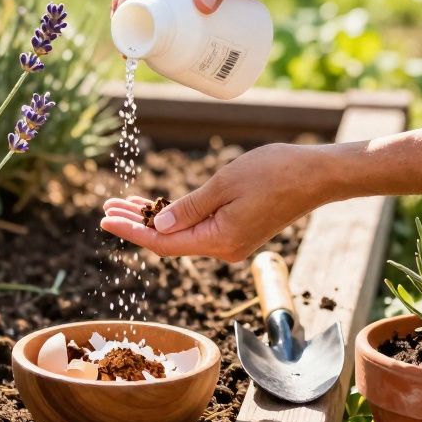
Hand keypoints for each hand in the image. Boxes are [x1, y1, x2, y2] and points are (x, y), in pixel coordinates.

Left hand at [100, 144, 333, 262]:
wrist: (317, 175)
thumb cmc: (274, 173)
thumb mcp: (223, 185)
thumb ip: (188, 208)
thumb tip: (157, 226)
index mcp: (219, 240)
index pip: (163, 243)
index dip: (131, 232)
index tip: (105, 220)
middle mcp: (224, 249)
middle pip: (169, 241)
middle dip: (136, 225)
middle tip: (106, 208)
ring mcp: (232, 242)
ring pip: (182, 235)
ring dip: (153, 220)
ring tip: (123, 204)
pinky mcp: (239, 231)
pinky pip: (198, 229)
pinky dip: (175, 217)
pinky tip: (156, 207)